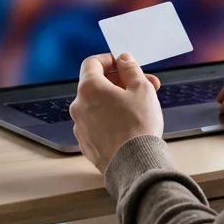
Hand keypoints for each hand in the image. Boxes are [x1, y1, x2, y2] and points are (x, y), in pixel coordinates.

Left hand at [70, 53, 164, 172]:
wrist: (134, 164)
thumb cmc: (138, 125)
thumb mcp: (142, 89)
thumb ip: (131, 69)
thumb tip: (124, 59)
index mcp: (89, 88)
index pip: (91, 63)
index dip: (108, 60)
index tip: (123, 64)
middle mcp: (79, 106)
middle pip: (97, 85)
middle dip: (121, 83)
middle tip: (144, 86)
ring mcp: (80, 126)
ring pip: (97, 106)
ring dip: (116, 101)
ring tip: (140, 108)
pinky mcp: (86, 143)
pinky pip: (97, 124)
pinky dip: (110, 120)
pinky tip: (128, 126)